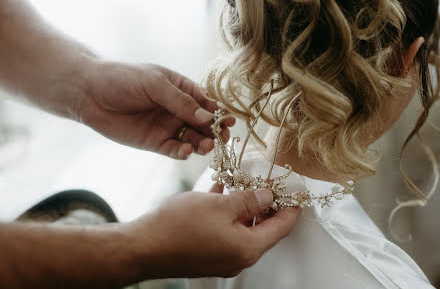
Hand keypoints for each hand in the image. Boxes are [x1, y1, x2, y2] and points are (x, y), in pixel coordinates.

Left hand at [77, 60, 232, 158]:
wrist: (90, 93)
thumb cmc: (123, 79)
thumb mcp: (155, 84)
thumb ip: (180, 101)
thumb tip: (208, 116)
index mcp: (182, 90)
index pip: (207, 103)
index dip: (220, 113)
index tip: (230, 121)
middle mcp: (179, 110)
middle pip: (204, 124)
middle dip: (215, 131)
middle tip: (222, 138)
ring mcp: (168, 127)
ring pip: (193, 139)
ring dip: (202, 143)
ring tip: (205, 146)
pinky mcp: (156, 143)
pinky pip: (174, 150)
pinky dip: (182, 152)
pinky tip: (185, 151)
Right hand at [125, 187, 301, 278]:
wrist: (142, 248)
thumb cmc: (179, 226)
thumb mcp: (219, 206)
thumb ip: (248, 200)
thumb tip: (268, 196)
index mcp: (247, 248)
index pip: (282, 227)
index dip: (291, 206)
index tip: (296, 189)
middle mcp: (238, 257)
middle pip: (264, 228)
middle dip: (268, 203)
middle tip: (269, 182)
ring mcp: (222, 257)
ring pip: (243, 227)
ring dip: (246, 205)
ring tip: (245, 182)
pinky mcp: (207, 253)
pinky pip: (226, 230)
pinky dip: (228, 213)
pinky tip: (221, 191)